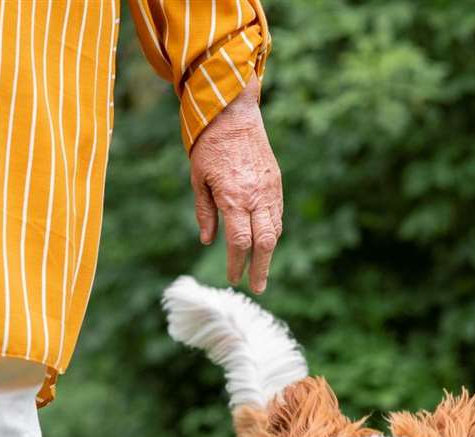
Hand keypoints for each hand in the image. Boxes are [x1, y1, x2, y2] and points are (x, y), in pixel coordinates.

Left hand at [189, 77, 282, 293]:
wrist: (233, 112)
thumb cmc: (209, 145)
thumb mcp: (197, 179)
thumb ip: (204, 212)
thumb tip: (207, 240)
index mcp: (234, 198)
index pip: (239, 243)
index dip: (236, 264)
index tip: (233, 278)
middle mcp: (256, 196)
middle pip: (264, 243)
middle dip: (261, 268)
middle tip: (257, 287)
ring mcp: (269, 189)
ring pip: (274, 230)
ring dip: (268, 252)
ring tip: (260, 268)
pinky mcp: (275, 181)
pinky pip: (277, 214)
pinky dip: (272, 231)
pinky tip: (264, 241)